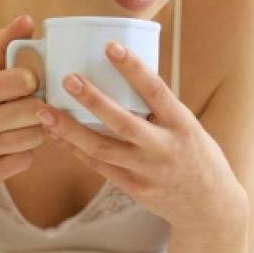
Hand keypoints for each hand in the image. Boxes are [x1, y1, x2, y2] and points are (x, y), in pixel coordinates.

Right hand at [0, 15, 45, 192]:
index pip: (24, 79)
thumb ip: (5, 47)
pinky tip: (11, 151)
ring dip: (36, 132)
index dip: (34, 81)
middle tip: (29, 109)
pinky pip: (27, 160)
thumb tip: (28, 19)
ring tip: (20, 129)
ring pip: (35, 136)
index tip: (26, 84)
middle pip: (35, 110)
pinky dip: (26, 156)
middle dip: (39, 109)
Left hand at [35, 42, 246, 230]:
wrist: (209, 205)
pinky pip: (99, 166)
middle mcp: (164, 147)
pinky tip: (57, 136)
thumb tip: (125, 78)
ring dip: (70, 129)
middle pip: (123, 122)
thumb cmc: (198, 156)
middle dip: (93, 100)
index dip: (133, 68)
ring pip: (102, 149)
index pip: (156, 90)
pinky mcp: (134, 188)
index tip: (111, 47)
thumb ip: (161, 109)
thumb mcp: (189, 127)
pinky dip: (76, 149)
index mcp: (182, 124)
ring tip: (45, 111)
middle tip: (68, 79)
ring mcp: (147, 171)